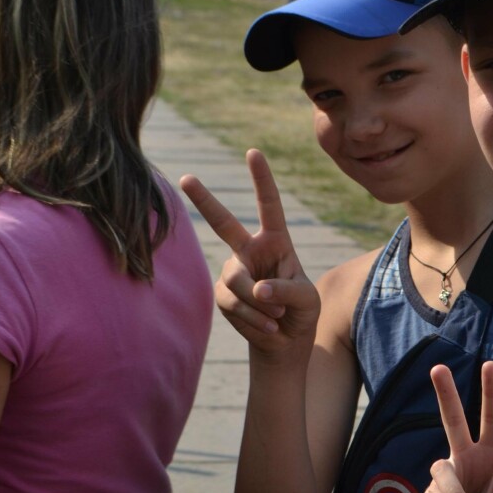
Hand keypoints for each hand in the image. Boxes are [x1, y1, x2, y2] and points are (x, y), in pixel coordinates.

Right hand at [180, 149, 319, 361]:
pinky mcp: (222, 294)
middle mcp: (249, 250)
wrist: (284, 340)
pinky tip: (268, 326)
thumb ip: (287, 290)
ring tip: (279, 317)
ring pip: (239, 281)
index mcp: (276, 241)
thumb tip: (257, 289)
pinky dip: (254, 318)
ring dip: (262, 305)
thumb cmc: (301, 311)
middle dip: (203, 200)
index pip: (269, 206)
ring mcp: (233, 271)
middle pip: (223, 223)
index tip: (253, 152)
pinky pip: (233, 303)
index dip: (262, 179)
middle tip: (186, 177)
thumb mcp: (306, 299)